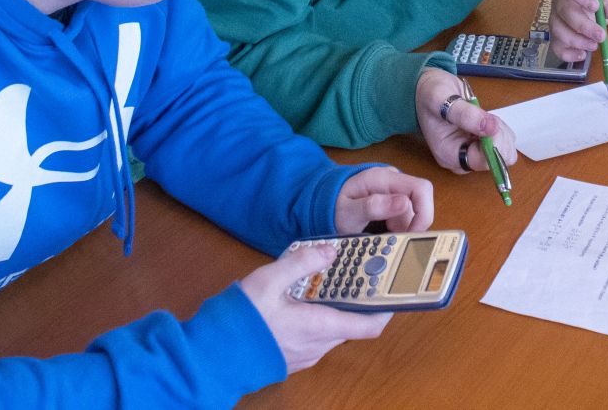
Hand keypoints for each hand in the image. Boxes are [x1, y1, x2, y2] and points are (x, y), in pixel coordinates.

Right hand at [240, 243, 391, 373]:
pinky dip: (320, 318)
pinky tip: (305, 300)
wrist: (212, 354)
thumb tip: (329, 251)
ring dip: (337, 309)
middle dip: (359, 301)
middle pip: (353, 324)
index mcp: (320, 327)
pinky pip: (317, 336)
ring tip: (330, 282)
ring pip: (334, 330)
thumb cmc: (241, 320)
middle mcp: (318, 346)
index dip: (387, 309)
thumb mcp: (269, 280)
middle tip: (360, 276)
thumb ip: (301, 262)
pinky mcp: (292, 356)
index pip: (369, 325)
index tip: (394, 291)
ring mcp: (305, 354)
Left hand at [334, 166, 433, 233]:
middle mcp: (393, 180)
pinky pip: (405, 213)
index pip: (422, 189)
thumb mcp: (348, 212)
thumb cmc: (332, 206)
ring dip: (402, 227)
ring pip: (413, 211)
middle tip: (391, 236)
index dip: (424, 212)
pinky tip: (383, 230)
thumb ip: (373, 207)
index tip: (413, 234)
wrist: (321, 202)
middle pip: (420, 202)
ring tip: (380, 233)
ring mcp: (394, 189)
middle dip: (411, 224)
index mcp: (384, 178)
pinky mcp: (393, 198)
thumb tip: (404, 203)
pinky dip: (398, 226)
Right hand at [415, 67, 519, 174]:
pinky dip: (500, 128)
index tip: (490, 123)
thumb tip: (491, 128)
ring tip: (480, 116)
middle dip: (498, 136)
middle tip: (484, 117)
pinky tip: (485, 118)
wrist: (428, 90)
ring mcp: (474, 152)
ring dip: (499, 130)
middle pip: (497, 160)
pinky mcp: (482, 145)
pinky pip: (504, 141)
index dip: (494, 143)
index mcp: (450, 155)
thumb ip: (465, 115)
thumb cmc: (430, 95)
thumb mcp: (441, 99)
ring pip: (505, 150)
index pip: (483, 161)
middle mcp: (463, 159)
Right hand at [549, 0, 607, 62]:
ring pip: (557, 28)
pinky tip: (582, 55)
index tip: (595, 7)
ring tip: (594, 46)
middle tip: (601, 35)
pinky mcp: (561, 28)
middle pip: (563, 10)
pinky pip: (557, 42)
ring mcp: (558, 12)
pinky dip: (567, 52)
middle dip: (582, 26)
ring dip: (575, 40)